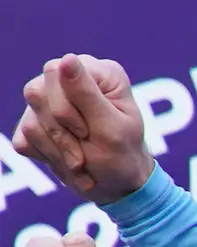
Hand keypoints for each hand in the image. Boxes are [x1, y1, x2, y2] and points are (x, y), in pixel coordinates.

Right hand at [15, 55, 153, 204]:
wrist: (118, 186)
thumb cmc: (123, 156)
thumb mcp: (110, 128)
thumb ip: (87, 94)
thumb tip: (67, 59)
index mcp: (99, 72)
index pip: (55, 72)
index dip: (65, 109)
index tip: (87, 132)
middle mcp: (70, 78)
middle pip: (36, 93)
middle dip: (61, 133)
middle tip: (84, 155)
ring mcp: (50, 99)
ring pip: (30, 120)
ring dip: (57, 150)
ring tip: (80, 162)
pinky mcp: (35, 121)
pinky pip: (23, 136)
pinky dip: (48, 157)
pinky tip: (69, 163)